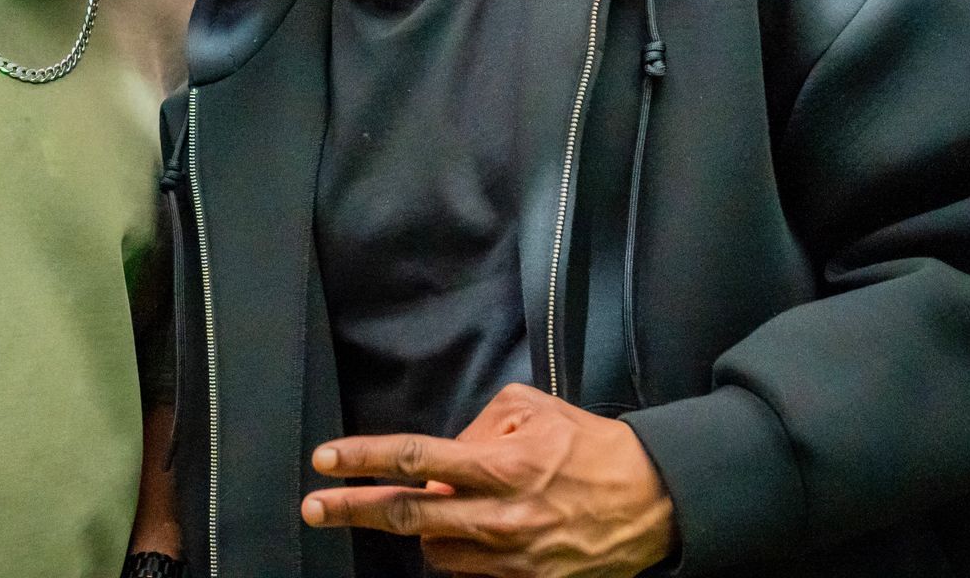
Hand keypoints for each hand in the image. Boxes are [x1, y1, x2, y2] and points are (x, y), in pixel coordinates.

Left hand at [301, 383, 672, 576]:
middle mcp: (502, 516)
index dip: (365, 460)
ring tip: (443, 507)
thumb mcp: (535, 409)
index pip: (416, 460)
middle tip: (315, 507)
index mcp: (503, 465)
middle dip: (354, 510)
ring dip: (423, 529)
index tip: (326, 459)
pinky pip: (471, 575)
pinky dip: (460, 552)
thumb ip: (478, 425)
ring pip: (435, 551)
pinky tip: (469, 534)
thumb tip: (441, 456)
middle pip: (409, 516)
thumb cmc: (591, 447)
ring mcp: (514, 558)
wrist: (653, 502)